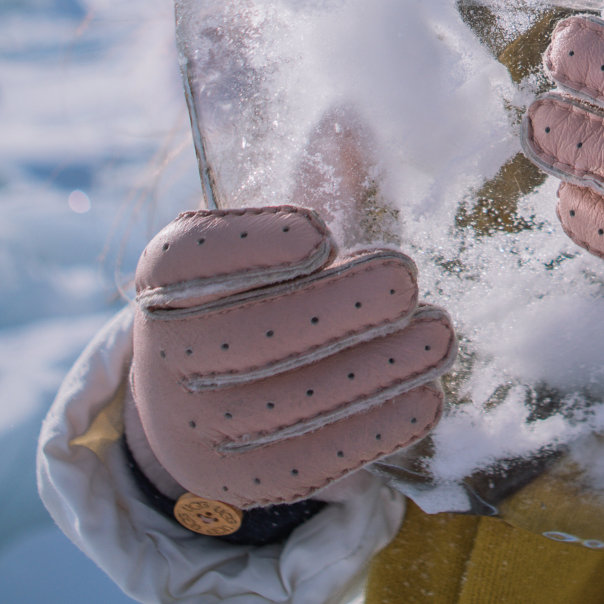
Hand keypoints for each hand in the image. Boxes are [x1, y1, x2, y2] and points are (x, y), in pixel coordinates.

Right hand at [130, 204, 454, 523]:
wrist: (207, 399)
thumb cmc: (262, 290)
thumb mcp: (279, 234)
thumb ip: (318, 180)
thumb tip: (351, 119)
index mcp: (164, 279)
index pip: (188, 259)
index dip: (252, 248)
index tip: (320, 232)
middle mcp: (164, 355)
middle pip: (250, 335)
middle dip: (336, 307)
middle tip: (406, 279)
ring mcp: (198, 429)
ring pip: (288, 402)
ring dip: (374, 369)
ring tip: (439, 334)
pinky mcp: (241, 484)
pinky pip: (310, 461)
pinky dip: (373, 430)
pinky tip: (426, 397)